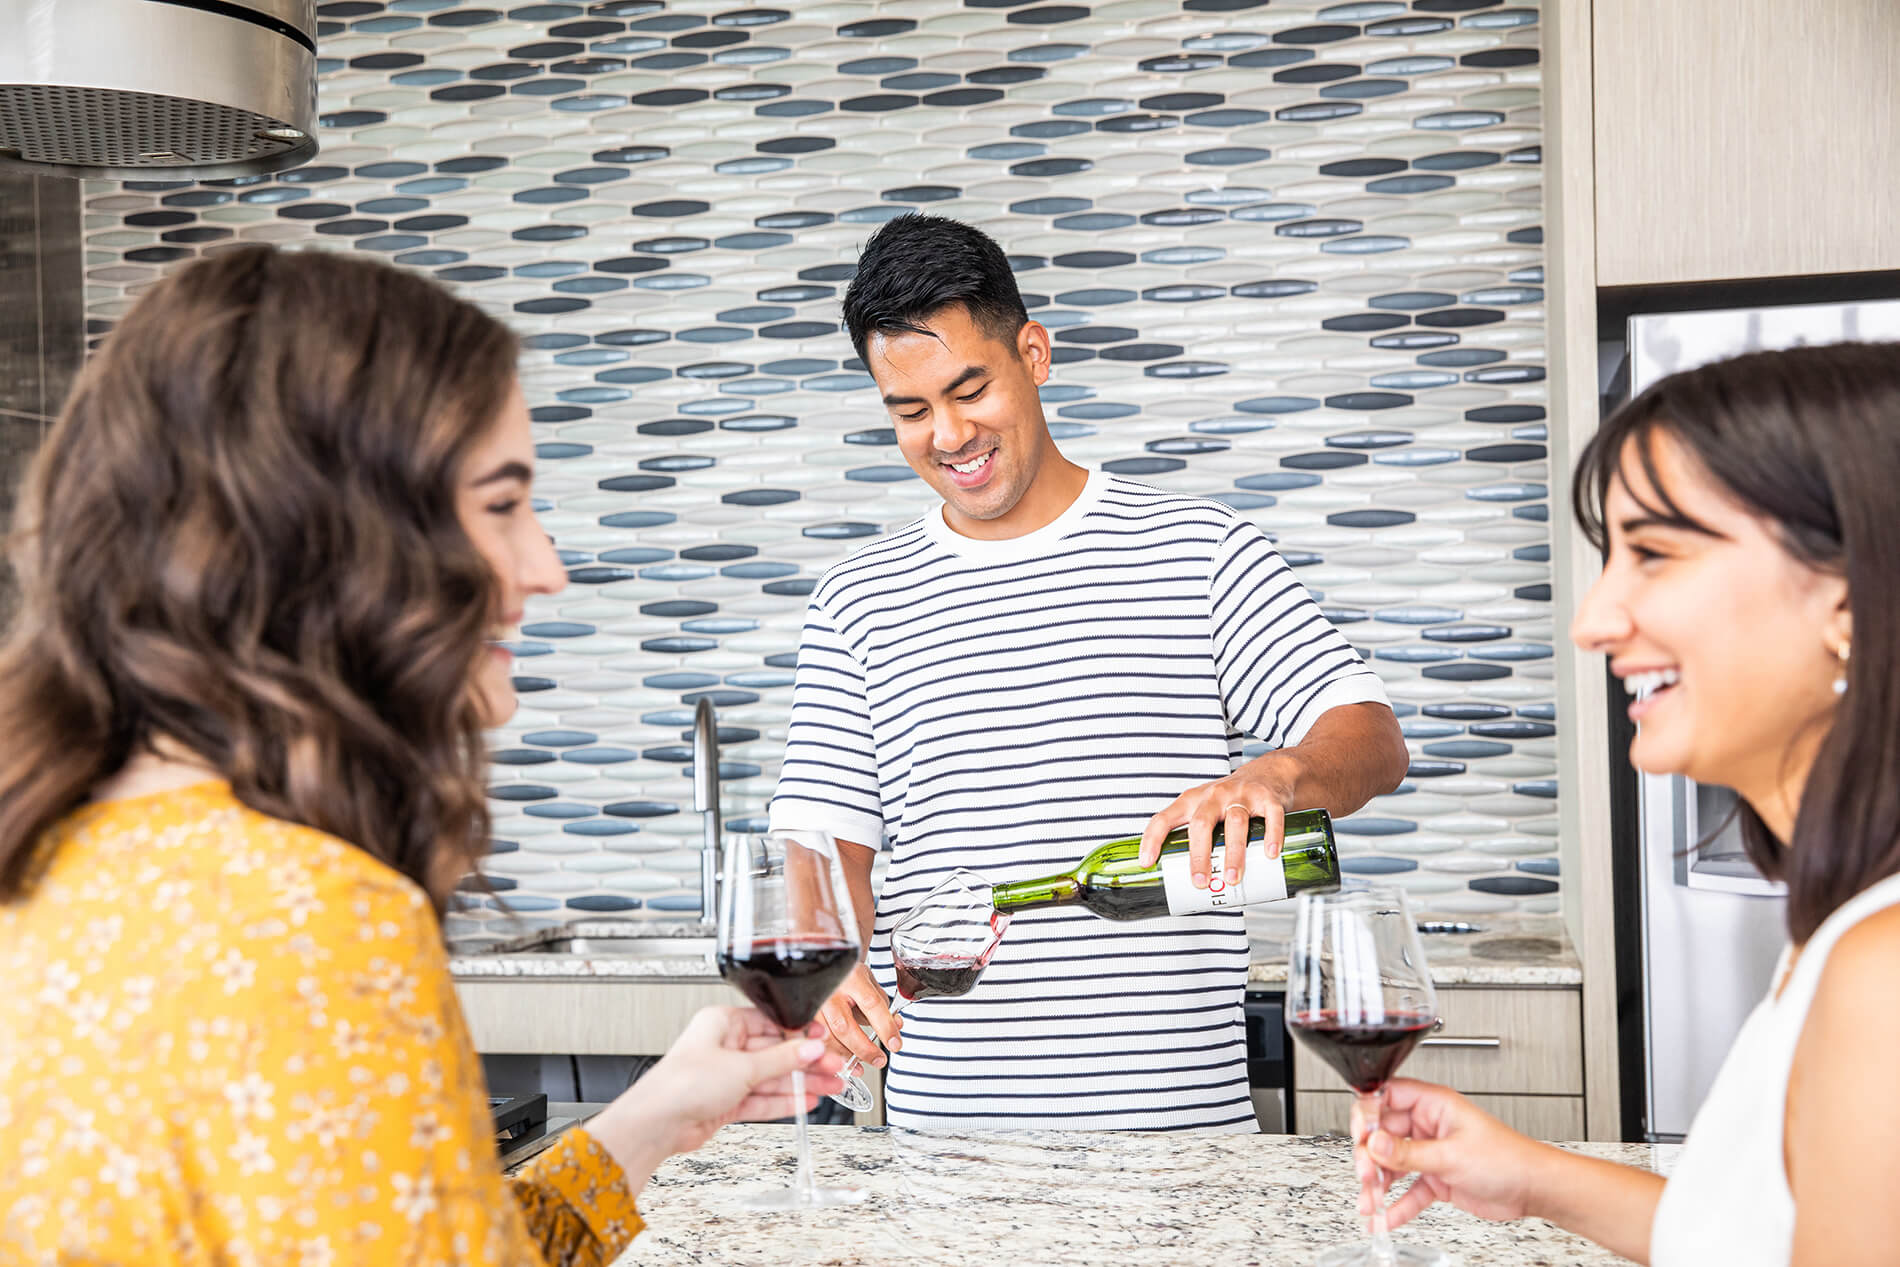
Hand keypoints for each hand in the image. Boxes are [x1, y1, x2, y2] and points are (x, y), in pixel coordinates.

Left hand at [587, 1006, 845, 1185]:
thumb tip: (810, 1048)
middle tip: (834, 1067)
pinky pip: (761, 1099)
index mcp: (722, 1023)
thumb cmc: (683, 1084)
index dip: (799, 1033)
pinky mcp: (725, 1102)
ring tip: (830, 1086)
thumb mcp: (742, 1067)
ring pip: (771, 1078)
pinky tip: (806, 1101)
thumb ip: (782, 1059)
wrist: (657, 1123)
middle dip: (805, 1062)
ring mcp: (725, 1076)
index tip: (823, 1039)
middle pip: (774, 1052)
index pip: (771, 1024)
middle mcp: (724, 1047)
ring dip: (800, 1084)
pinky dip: (783, 1101)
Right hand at [817, 960, 899, 1068]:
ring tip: (860, 1067)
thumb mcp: (868, 981)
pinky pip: (813, 1042)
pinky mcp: (802, 1016)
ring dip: (846, 1057)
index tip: (895, 1044)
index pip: (871, 1004)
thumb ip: (882, 1004)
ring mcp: (813, 1004)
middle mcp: (829, 990)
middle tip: (879, 1060)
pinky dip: (827, 1056)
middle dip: (864, 1049)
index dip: (885, 1027)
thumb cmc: (846, 973)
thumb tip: (896, 1026)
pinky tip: (838, 1064)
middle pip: (845, 1026)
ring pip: (826, 1037)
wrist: (821, 963)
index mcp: (851, 978)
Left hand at [1136, 760, 1298, 888]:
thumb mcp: (1205, 811)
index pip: (1164, 818)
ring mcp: (1241, 795)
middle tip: (1200, 882)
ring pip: (1235, 823)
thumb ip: (1195, 841)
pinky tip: (1270, 854)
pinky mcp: (1267, 798)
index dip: (1152, 839)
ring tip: (1231, 879)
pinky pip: (1270, 816)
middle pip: (1201, 824)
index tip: (1147, 863)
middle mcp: (1214, 796)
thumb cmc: (1230, 800)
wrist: (1267, 774)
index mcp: (1192, 801)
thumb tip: (1185, 886)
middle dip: (1198, 855)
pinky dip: (1271, 835)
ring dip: (1233, 853)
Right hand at [1352, 1078, 1549, 1229]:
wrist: (1534, 1189)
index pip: (1386, 1097)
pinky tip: (1385, 1217)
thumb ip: (1409, 1153)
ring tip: (1370, 1203)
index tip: (1361, 1136)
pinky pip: (1408, 1190)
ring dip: (1378, 1185)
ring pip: (1391, 1165)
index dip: (1368, 1113)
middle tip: (1366, 1176)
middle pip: (1382, 1134)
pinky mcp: (1436, 1178)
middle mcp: (1428, 1126)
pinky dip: (1396, 1205)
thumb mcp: (1452, 1154)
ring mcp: (1430, 1153)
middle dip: (1369, 1157)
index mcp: (1433, 1104)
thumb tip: (1373, 1144)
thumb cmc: (1507, 1159)